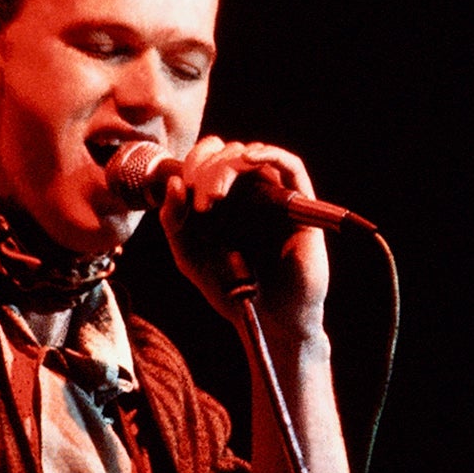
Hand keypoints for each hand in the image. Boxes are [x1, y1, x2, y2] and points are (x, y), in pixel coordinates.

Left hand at [158, 137, 331, 339]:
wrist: (267, 319)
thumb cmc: (231, 290)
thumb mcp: (189, 256)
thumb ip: (175, 222)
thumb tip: (174, 181)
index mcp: (223, 199)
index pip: (208, 158)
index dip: (193, 160)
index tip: (180, 186)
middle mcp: (248, 193)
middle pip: (227, 153)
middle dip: (205, 171)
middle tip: (201, 205)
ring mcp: (273, 197)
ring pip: (252, 156)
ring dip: (227, 167)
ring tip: (212, 200)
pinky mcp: (299, 205)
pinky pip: (291, 166)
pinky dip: (270, 154)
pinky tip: (249, 159)